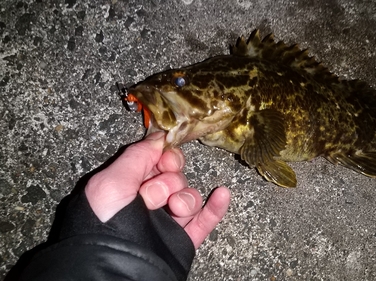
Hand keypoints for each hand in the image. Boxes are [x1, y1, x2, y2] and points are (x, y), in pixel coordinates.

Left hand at [84, 132, 229, 248]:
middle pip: (174, 177)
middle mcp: (149, 202)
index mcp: (128, 186)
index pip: (156, 160)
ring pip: (190, 197)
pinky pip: (206, 220)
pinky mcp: (183, 238)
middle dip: (169, 181)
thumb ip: (136, 156)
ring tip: (176, 209)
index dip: (164, 157)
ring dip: (187, 198)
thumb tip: (159, 138)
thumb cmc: (106, 225)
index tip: (164, 160)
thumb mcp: (111, 182)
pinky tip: (222, 195)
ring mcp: (168, 220)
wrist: (118, 267)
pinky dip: (216, 207)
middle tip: (154, 194)